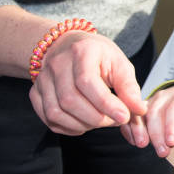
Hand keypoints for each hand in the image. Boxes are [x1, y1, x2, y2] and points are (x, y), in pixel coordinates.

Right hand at [29, 31, 146, 135]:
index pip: (87, 82)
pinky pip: (48, 119)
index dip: (106, 104)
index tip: (124, 116)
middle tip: (114, 120)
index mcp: (80, 51)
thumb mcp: (118, 63)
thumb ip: (129, 87)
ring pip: (56, 113)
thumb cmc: (96, 56)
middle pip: (70, 100)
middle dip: (97, 118)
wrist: (67, 46)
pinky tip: (82, 123)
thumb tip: (138, 111)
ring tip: (100, 121)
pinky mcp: (35, 93)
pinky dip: (67, 127)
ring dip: (82, 125)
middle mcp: (56, 64)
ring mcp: (42, 79)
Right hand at [120, 84, 173, 156]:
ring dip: (140, 131)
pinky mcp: (140, 106)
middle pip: (155, 114)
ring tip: (143, 144)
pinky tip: (133, 140)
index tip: (171, 142)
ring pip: (140, 113)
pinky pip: (131, 115)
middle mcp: (164, 96)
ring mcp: (150, 100)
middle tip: (162, 152)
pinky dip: (129, 128)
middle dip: (157, 135)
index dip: (171, 127)